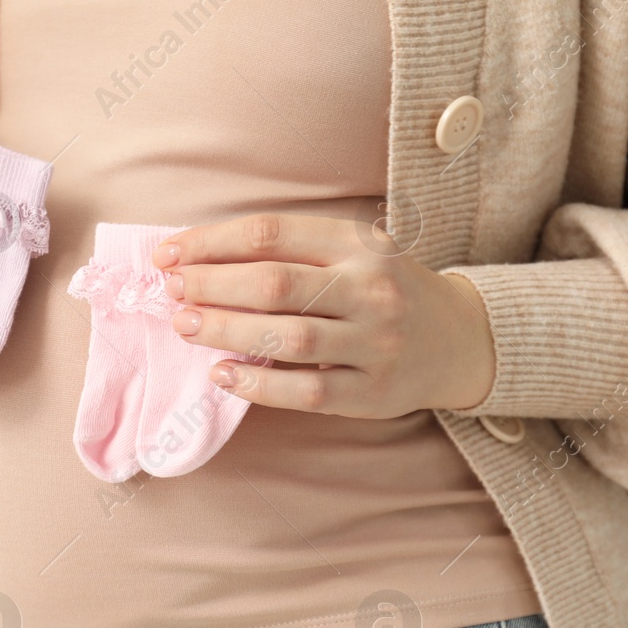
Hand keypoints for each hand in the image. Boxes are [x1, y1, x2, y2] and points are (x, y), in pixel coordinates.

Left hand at [152, 213, 496, 416]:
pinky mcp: (373, 394)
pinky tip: (223, 374)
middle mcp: (371, 290)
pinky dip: (258, 384)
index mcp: (359, 244)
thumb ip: (292, 251)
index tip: (168, 254)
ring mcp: (376, 344)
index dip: (211, 243)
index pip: (272, 234)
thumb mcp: (353, 251)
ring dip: (227, 332)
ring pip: (288, 338)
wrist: (459, 339)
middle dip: (211, 286)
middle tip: (170, 292)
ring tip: (186, 327)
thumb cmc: (383, 290)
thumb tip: (199, 259)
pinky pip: (307, 392)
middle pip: (275, 283)